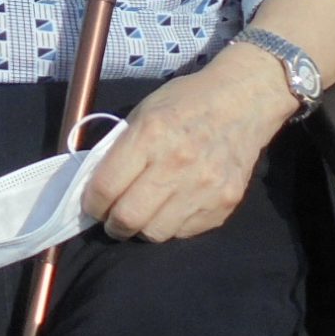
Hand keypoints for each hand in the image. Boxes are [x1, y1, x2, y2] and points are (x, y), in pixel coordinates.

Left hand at [81, 56, 293, 242]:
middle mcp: (177, 164)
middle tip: (112, 219)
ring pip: (156, 233)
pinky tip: (172, 207)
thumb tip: (96, 188)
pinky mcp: (224, 204)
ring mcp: (204, 188)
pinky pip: (185, 232)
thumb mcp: (143, 113)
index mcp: (150, 136)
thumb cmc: (185, 102)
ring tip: (143, 214)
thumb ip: (120, 150)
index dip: (91, 203)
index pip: (106, 187)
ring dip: (142, 228)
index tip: (91, 205)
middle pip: (128, 218)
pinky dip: (172, 225)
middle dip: (112, 224)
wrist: (243, 102)